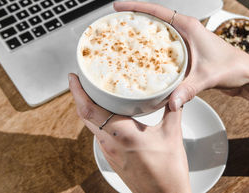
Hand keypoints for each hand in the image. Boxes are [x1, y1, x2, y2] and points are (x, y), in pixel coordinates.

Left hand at [68, 73, 190, 192]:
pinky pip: (99, 135)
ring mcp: (109, 153)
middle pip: (85, 116)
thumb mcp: (173, 135)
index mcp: (123, 135)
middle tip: (82, 79)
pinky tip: (108, 115)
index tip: (73, 77)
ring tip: (94, 93)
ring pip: (91, 126)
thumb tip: (175, 94)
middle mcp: (110, 144)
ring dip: (88, 108)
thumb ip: (173, 110)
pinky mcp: (112, 159)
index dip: (78, 92)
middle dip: (80, 96)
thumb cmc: (168, 171)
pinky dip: (98, 121)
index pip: (90, 110)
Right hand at [113, 1, 248, 109]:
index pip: (158, 11)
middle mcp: (186, 31)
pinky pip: (164, 50)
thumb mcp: (207, 77)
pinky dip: (152, 53)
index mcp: (189, 27)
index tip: (118, 8)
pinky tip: (142, 62)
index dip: (136, 7)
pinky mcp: (187, 54)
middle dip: (134, 21)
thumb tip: (170, 102)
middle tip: (115, 26)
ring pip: (158, 35)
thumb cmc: (233, 67)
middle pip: (155, 21)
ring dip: (142, 37)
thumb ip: (188, 89)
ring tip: (122, 42)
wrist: (247, 75)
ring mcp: (185, 42)